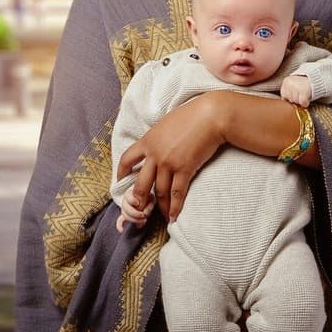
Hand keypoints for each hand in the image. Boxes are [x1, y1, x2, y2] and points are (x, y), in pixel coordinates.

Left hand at [115, 93, 225, 221]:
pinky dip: (174, 207)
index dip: (122, 174)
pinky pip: (177, 192)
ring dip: (160, 207)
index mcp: (147, 140)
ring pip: (159, 191)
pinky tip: (173, 216)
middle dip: (139, 200)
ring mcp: (169, 163)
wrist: (210, 116)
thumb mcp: (165, 124)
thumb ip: (157, 138)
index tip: (123, 183)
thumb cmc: (191, 116)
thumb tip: (156, 145)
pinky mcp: (185, 169)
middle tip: (140, 210)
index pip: (126, 160)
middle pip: (140, 183)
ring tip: (161, 216)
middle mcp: (154, 154)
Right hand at [116, 193, 153, 232]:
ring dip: (134, 220)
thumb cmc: (149, 198)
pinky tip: (121, 230)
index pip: (127, 197)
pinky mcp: (126, 216)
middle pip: (125, 208)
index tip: (137, 203)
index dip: (131, 200)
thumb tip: (145, 214)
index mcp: (130, 194)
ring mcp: (124, 209)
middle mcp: (125, 201)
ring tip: (144, 221)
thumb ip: (149, 204)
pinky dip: (119, 225)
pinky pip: (119, 221)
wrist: (146, 198)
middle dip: (134, 213)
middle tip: (144, 215)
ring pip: (124, 215)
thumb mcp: (151, 198)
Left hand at [280, 75, 311, 106]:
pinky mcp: (304, 91)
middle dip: (296, 99)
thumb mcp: (293, 85)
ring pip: (296, 101)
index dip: (290, 97)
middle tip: (301, 93)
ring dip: (301, 101)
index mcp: (286, 81)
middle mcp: (290, 84)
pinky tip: (307, 99)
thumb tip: (284, 101)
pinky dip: (305, 103)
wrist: (316, 79)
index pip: (284, 96)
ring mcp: (296, 87)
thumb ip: (287, 92)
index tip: (296, 94)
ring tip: (304, 94)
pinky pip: (302, 102)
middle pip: (290, 100)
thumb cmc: (303, 84)